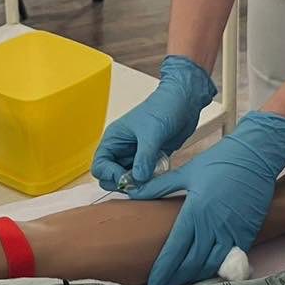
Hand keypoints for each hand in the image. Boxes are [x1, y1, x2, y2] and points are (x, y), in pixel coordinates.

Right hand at [91, 55, 217, 191]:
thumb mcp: (152, 133)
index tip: (127, 178)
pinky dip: (151, 180)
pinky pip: (145, 177)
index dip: (111, 175)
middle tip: (140, 182)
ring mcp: (136, 155)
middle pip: (112, 176)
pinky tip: (160, 171)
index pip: (100, 166)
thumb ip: (144, 158)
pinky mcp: (151, 159)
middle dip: (123, 183)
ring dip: (139, 183)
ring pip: (129, 179)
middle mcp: (122, 149)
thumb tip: (137, 179)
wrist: (185, 101)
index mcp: (114, 139)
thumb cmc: (164, 106)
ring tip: (152, 175)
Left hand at [131, 110, 284, 284]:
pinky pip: (230, 259)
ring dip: (195, 276)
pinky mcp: (247, 234)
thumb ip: (159, 187)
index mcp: (195, 212)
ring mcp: (233, 233)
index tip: (153, 281)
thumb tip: (134, 191)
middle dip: (175, 278)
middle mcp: (214, 227)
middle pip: (191, 263)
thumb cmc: (220, 161)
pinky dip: (216, 268)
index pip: (175, 250)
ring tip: (181, 281)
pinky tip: (206, 271)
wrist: (256, 156)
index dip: (163, 269)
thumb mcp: (186, 172)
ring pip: (211, 265)